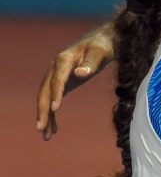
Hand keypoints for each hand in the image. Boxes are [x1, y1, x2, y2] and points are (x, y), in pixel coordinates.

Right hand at [36, 22, 114, 139]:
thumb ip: (91, 63)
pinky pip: (54, 99)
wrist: (104, 40)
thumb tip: (80, 73)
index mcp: (64, 60)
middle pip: (46, 91)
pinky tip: (54, 130)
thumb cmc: (103, 45)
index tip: (56, 109)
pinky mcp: (63, 83)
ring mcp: (58, 76)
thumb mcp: (100, 53)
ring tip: (46, 136)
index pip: (58, 79)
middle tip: (41, 128)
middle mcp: (57, 68)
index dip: (56, 94)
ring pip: (47, 97)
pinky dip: (53, 114)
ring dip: (45, 116)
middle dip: (43, 110)